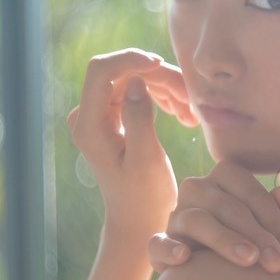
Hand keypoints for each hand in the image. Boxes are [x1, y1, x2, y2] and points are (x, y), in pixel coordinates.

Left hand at [67, 50, 195, 243]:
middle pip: (122, 74)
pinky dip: (162, 98)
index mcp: (89, 126)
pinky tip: (184, 115)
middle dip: (159, 79)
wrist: (139, 219)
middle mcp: (87, 116)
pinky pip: (138, 93)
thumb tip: (135, 80)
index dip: (131, 60)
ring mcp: (99, 116)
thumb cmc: (145, 197)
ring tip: (192, 113)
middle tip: (192, 100)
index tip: (163, 64)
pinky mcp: (113, 118)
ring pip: (134, 81)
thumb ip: (138, 119)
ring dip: (165, 90)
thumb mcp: (146, 160)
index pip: (101, 72)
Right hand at [148, 162, 279, 273]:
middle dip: (257, 235)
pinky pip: (157, 243)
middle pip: (227, 206)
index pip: (248, 190)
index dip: (273, 219)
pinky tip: (185, 258)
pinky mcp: (160, 244)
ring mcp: (176, 215)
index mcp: (225, 176)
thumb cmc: (251, 237)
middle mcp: (197, 189)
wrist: (217, 269)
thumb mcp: (268, 224)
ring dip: (225, 239)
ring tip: (249, 260)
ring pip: (197, 220)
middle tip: (277, 263)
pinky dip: (169, 249)